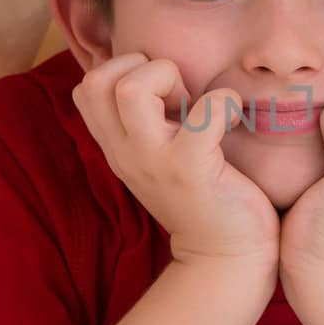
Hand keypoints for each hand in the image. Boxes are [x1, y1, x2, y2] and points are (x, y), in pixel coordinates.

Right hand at [72, 53, 279, 268]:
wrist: (225, 257)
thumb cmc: (202, 195)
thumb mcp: (159, 156)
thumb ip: (147, 121)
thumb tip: (155, 71)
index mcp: (117, 145)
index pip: (87, 87)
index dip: (126, 72)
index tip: (163, 95)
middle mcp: (126, 152)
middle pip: (96, 81)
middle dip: (143, 67)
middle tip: (179, 96)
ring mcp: (154, 161)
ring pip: (131, 90)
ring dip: (170, 78)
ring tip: (195, 106)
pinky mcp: (191, 170)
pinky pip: (203, 114)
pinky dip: (224, 102)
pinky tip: (235, 118)